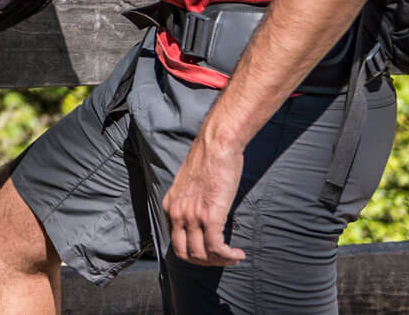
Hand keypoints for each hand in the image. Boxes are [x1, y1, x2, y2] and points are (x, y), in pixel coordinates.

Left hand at [164, 134, 246, 266]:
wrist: (216, 146)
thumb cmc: (208, 161)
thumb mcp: (190, 185)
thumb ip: (190, 203)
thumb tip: (201, 217)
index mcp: (170, 206)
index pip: (176, 242)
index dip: (194, 253)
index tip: (210, 253)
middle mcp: (177, 213)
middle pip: (185, 254)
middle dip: (205, 262)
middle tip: (222, 259)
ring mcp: (192, 216)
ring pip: (201, 254)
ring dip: (219, 261)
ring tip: (233, 257)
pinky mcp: (210, 216)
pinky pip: (216, 247)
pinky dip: (228, 256)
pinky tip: (238, 253)